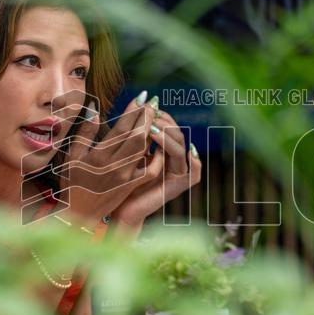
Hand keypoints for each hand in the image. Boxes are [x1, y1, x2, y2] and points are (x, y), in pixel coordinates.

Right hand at [53, 92, 157, 226]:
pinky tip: (159, 145)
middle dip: (147, 117)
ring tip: (155, 117)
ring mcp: (126, 177)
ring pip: (145, 150)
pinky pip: (151, 169)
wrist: (79, 213)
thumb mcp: (72, 157)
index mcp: (99, 156)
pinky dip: (157, 156)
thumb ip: (84, 133)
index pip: (122, 128)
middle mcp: (115, 166)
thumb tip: (94, 110)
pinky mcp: (133, 186)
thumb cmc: (72, 183)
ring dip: (152, 132)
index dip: (133, 111)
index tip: (141, 97)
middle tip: (152, 102)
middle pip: (138, 136)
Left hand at [112, 108, 202, 227]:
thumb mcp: (124, 154)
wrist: (119, 208)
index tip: (148, 106)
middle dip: (166, 124)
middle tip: (152, 116)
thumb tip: (134, 107)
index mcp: (159, 151)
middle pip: (177, 135)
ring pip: (182, 150)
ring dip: (171, 138)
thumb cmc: (117, 182)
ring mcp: (176, 173)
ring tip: (155, 130)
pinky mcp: (178, 187)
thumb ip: (132, 135)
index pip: (167, 127)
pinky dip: (195, 162)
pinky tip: (189, 150)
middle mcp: (170, 160)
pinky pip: (194, 174)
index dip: (161, 116)